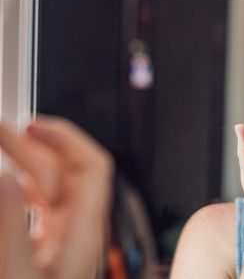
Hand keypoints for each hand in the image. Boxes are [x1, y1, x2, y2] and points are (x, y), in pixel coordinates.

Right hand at [0, 116, 112, 278]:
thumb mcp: (15, 275)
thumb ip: (10, 227)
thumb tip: (5, 177)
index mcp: (82, 231)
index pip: (92, 166)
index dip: (67, 138)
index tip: (32, 124)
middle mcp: (78, 230)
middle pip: (68, 171)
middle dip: (36, 144)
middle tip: (1, 129)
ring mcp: (62, 239)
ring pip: (51, 187)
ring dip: (25, 163)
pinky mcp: (46, 250)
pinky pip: (38, 208)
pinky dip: (20, 190)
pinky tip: (6, 186)